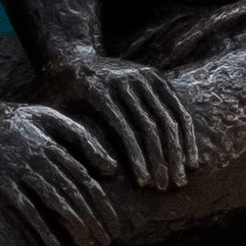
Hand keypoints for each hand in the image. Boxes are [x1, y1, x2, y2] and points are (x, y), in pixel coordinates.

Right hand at [0, 100, 122, 245]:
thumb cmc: (6, 118)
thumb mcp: (44, 116)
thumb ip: (78, 136)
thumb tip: (110, 167)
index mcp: (53, 140)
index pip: (86, 177)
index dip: (103, 203)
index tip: (114, 225)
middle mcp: (39, 155)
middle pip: (76, 192)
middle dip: (95, 220)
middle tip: (107, 243)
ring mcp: (18, 168)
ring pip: (56, 202)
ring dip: (76, 228)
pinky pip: (25, 210)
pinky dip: (42, 229)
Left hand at [41, 52, 198, 191]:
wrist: (70, 56)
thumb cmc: (58, 96)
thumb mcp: (54, 114)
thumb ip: (73, 139)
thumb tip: (107, 171)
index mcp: (98, 90)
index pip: (123, 128)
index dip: (136, 158)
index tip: (143, 185)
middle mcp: (124, 79)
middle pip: (150, 125)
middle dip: (160, 159)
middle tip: (165, 189)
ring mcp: (142, 75)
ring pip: (167, 118)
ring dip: (177, 152)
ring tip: (179, 180)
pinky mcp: (156, 76)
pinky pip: (177, 107)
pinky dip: (187, 134)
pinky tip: (190, 159)